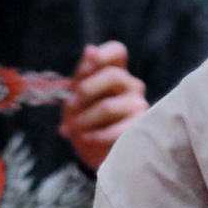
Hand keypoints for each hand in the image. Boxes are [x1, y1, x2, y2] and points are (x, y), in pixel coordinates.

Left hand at [58, 40, 145, 170]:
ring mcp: (139, 107)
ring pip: (108, 106)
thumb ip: (83, 75)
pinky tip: (84, 139)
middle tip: (68, 107)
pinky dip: (94, 136)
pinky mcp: (139, 131)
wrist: (95, 157)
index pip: (117, 52)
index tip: (87, 64)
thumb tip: (90, 50)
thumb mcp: (77, 98)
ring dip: (82, 119)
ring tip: (68, 131)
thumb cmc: (85, 123)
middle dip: (85, 92)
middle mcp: (132, 86)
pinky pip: (115, 131)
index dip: (103, 54)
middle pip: (112, 75)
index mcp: (116, 73)